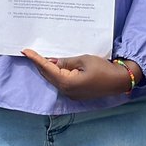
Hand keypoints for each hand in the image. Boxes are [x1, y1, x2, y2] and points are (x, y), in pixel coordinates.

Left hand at [22, 50, 140, 99]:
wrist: (119, 81)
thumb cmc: (103, 68)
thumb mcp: (84, 60)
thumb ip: (66, 61)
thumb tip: (52, 61)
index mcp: (67, 82)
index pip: (47, 68)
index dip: (36, 59)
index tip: (25, 51)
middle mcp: (66, 91)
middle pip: (48, 75)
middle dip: (39, 64)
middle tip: (30, 52)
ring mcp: (71, 94)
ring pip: (54, 79)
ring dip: (47, 69)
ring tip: (39, 57)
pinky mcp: (76, 93)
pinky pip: (61, 82)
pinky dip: (56, 73)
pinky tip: (54, 65)